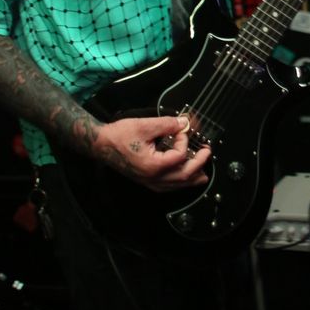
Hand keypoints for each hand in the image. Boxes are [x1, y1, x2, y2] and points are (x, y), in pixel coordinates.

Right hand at [94, 115, 210, 192]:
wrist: (101, 145)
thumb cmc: (119, 136)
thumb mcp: (145, 125)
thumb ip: (167, 124)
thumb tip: (183, 123)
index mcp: (153, 165)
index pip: (179, 156)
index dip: (184, 140)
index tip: (181, 129)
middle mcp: (153, 178)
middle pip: (183, 176)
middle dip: (199, 164)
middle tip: (207, 152)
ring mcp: (149, 182)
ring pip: (177, 185)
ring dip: (192, 177)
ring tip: (203, 172)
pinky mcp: (146, 181)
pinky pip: (168, 186)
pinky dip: (180, 182)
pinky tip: (184, 178)